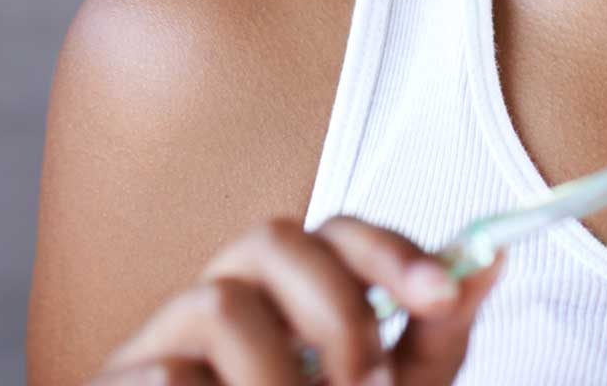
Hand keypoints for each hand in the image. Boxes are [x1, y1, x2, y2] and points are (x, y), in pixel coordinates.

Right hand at [87, 214, 504, 384]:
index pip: (336, 235)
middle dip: (336, 309)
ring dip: (277, 379)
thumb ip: (428, 347)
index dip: (391, 251)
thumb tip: (486, 265)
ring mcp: (165, 340)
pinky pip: (168, 376)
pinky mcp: (120, 381)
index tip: (443, 293)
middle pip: (275, 238)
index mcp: (288, 299)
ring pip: (222, 304)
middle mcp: (226, 299)